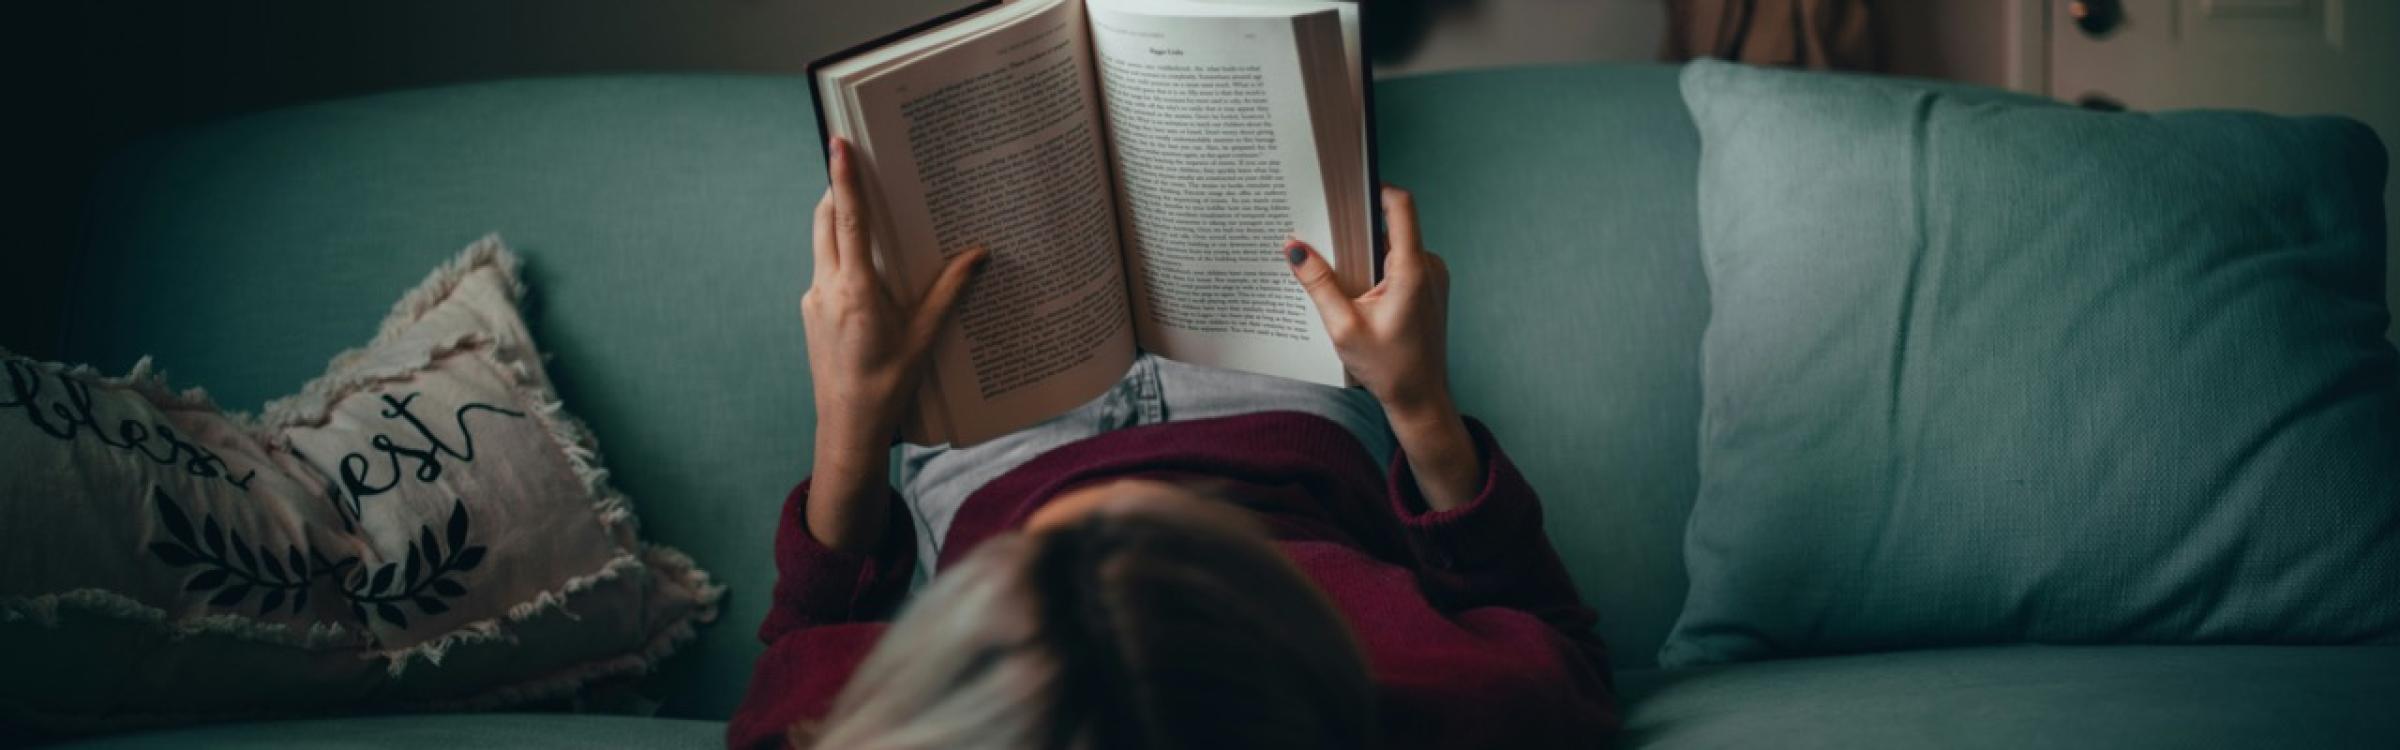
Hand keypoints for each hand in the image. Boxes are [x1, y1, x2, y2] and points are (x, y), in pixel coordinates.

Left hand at [802, 137, 983, 548]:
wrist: (847, 428)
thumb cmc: (888, 386)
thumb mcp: (925, 337)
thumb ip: (949, 291)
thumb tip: (978, 254)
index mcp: (855, 290)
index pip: (848, 219)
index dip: (844, 177)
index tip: (838, 143)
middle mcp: (826, 288)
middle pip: (825, 221)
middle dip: (839, 190)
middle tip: (857, 167)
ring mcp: (813, 300)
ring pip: (821, 244)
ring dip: (839, 223)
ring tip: (869, 215)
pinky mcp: (810, 312)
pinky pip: (824, 270)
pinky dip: (841, 257)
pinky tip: (868, 270)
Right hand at [1288, 186, 1480, 509]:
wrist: (1421, 400)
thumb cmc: (1387, 369)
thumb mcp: (1343, 327)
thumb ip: (1318, 283)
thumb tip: (1293, 246)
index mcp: (1412, 270)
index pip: (1400, 206)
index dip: (1374, 188)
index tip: (1344, 188)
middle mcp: (1429, 266)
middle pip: (1392, 224)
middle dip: (1357, 226)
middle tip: (1323, 229)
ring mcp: (1432, 277)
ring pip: (1395, 245)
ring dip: (1365, 251)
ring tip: (1335, 265)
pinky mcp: (1429, 288)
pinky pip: (1401, 263)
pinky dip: (1376, 267)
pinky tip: (1354, 288)